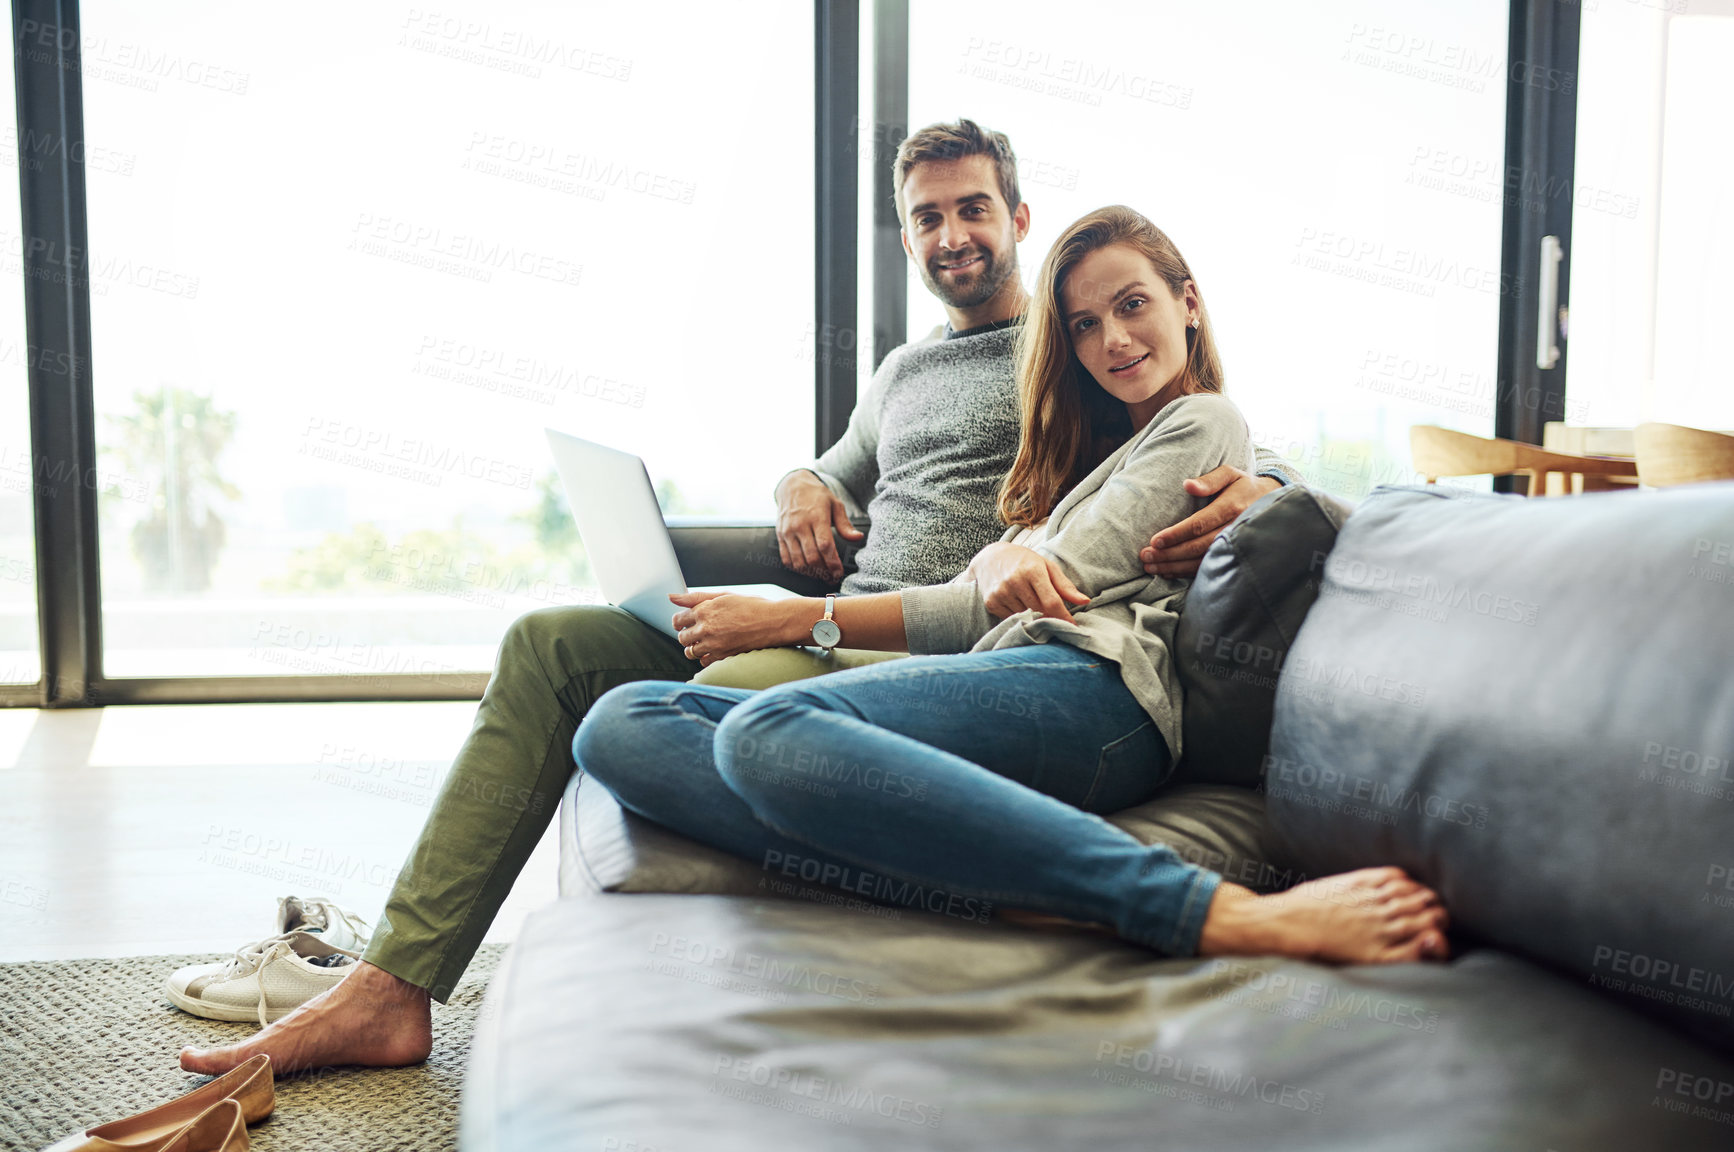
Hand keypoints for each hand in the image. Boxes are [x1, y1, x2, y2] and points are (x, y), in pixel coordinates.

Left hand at [669, 591, 803, 667]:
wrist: (773, 622)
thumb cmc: (750, 606)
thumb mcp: (723, 596)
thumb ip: (695, 597)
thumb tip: (671, 597)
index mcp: (704, 610)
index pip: (678, 619)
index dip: (680, 620)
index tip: (686, 621)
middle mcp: (706, 628)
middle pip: (681, 637)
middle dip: (686, 634)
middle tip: (698, 631)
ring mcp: (714, 644)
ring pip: (690, 652)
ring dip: (694, 647)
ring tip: (705, 641)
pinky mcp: (723, 656)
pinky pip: (703, 662)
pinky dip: (705, 657)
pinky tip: (713, 649)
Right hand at [775, 471, 864, 582]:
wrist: (792, 486)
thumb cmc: (817, 496)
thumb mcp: (835, 504)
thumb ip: (845, 524)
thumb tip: (858, 538)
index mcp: (816, 517)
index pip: (825, 546)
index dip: (833, 563)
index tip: (839, 572)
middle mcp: (800, 525)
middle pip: (812, 557)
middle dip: (824, 571)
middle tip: (833, 577)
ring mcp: (788, 532)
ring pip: (798, 561)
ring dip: (811, 573)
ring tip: (822, 575)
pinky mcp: (780, 536)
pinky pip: (787, 559)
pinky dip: (797, 569)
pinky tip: (808, 569)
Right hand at [963, 542, 1090, 621]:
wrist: (990, 557)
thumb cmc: (1024, 561)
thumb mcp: (1047, 567)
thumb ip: (1065, 586)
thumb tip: (1085, 601)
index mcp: (1032, 570)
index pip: (1052, 602)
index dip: (1064, 617)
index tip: (1073, 626)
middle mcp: (1015, 581)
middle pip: (1040, 611)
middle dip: (1050, 616)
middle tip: (1054, 616)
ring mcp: (1001, 592)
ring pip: (1026, 617)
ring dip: (1033, 616)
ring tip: (1033, 606)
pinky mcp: (991, 602)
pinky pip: (1011, 618)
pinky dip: (1019, 616)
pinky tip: (1018, 604)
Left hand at [1141, 466, 1278, 577]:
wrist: (1272, 503)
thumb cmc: (1244, 485)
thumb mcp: (1230, 473)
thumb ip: (1210, 479)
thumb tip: (1187, 485)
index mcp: (1232, 507)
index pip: (1200, 524)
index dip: (1177, 534)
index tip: (1155, 540)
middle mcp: (1235, 528)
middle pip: (1198, 546)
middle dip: (1170, 554)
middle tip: (1145, 556)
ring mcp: (1235, 545)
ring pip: (1202, 561)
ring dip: (1174, 566)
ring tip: (1151, 566)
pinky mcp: (1233, 555)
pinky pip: (1208, 567)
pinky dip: (1186, 572)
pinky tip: (1167, 571)